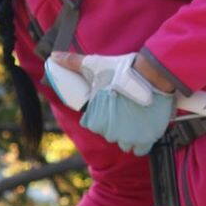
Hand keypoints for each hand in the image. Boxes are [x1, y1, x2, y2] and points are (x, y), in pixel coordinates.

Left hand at [49, 51, 173, 154]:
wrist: (151, 74)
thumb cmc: (122, 69)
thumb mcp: (94, 64)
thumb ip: (73, 62)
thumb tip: (54, 56)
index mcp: (95, 118)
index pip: (93, 125)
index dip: (101, 115)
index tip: (109, 106)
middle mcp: (109, 132)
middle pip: (110, 134)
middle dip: (116, 125)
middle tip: (124, 108)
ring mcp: (128, 137)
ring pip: (125, 143)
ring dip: (129, 135)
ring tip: (135, 118)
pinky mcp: (146, 138)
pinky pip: (140, 150)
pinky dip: (142, 142)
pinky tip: (145, 129)